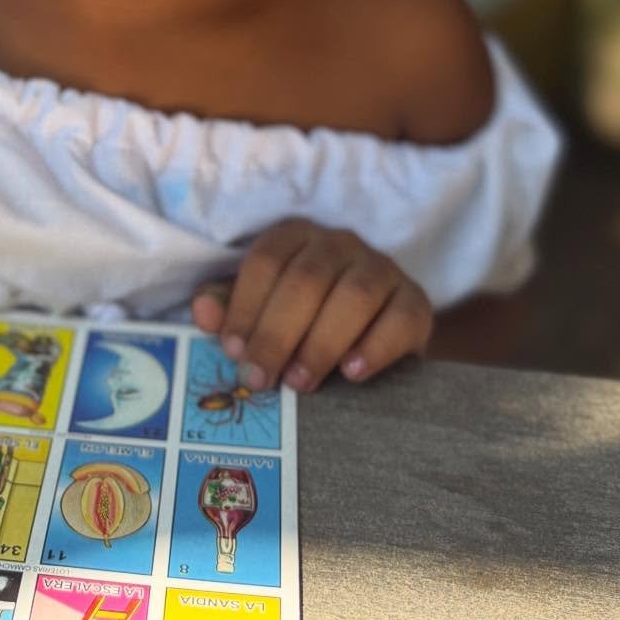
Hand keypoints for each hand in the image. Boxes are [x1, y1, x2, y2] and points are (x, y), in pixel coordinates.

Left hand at [191, 219, 431, 392]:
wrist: (373, 339)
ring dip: (321, 342)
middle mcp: (340, 243)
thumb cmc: (306, 322)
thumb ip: (231, 310)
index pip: (266, 260)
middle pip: (305, 280)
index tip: (232, 351)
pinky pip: (400, 318)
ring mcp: (382, 268)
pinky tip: (351, 374)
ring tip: (299, 383)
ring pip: (353, 295)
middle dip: (277, 333)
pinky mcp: (416, 302)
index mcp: (297, 236)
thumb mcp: (264, 311)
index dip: (246, 305)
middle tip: (260, 379)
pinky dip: (375, 346)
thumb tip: (203, 313)